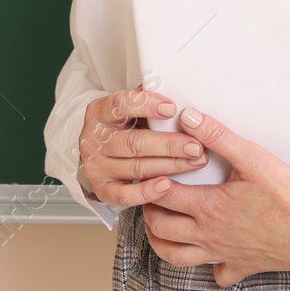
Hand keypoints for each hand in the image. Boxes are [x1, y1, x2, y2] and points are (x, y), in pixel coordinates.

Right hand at [79, 84, 209, 205]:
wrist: (102, 151)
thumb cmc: (124, 126)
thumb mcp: (131, 108)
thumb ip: (148, 101)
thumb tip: (178, 95)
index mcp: (100, 112)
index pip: (121, 105)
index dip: (147, 106)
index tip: (172, 108)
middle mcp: (93, 139)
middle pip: (135, 142)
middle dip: (170, 144)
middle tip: (196, 145)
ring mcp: (96, 166)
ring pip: (136, 167)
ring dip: (170, 165)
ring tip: (195, 162)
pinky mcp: (102, 189)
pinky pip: (125, 195)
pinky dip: (147, 192)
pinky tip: (167, 185)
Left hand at [143, 107, 289, 287]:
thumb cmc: (289, 198)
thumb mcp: (253, 158)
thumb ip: (218, 136)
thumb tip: (189, 117)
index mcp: (208, 207)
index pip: (161, 195)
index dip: (149, 181)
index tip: (148, 170)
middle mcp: (209, 235)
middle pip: (161, 228)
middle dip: (149, 210)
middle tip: (151, 194)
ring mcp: (223, 254)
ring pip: (176, 256)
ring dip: (161, 241)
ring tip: (161, 224)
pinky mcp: (241, 266)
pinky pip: (216, 275)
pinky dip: (206, 267)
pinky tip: (209, 254)